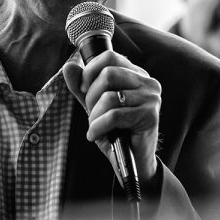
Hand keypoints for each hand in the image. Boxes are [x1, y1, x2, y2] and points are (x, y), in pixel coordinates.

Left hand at [62, 51, 161, 182]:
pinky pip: (114, 115)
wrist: (133, 162)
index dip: (90, 71)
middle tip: (92, 114)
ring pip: (109, 96)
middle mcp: (147, 82)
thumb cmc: (115, 132)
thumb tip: (68, 66)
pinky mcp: (150, 115)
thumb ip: (82, 87)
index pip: (110, 56)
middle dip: (91, 97)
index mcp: (136, 74)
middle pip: (108, 74)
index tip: (84, 89)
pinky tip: (95, 135)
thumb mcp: (95, 106)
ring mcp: (151, 98)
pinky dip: (98, 127)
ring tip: (95, 127)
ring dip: (94, 116)